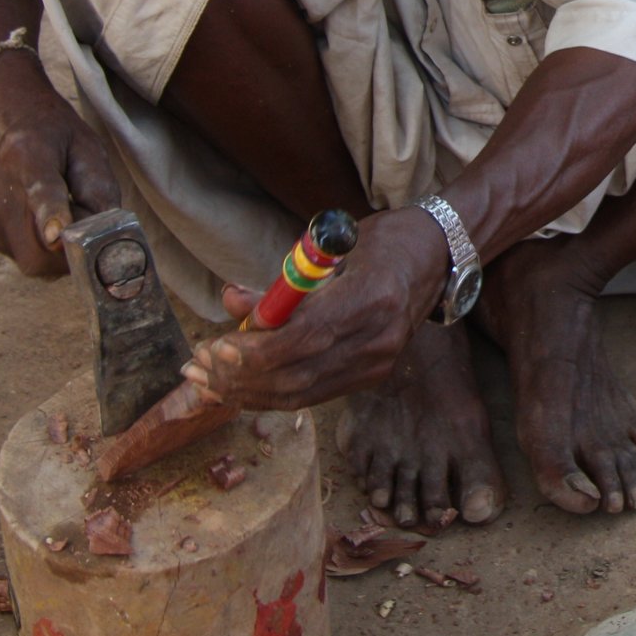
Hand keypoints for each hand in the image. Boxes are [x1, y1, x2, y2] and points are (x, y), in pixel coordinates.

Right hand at [0, 55, 121, 275]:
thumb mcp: (88, 147)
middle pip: (35, 248)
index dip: (51, 216)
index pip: (41, 191)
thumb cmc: (54, 134)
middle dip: (69, 255)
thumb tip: (103, 237)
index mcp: (28, 155)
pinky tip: (43, 219)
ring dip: (55, 252)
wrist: (4, 115)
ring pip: (29, 259)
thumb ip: (98, 190)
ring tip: (63, 215)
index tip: (57, 236)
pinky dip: (39, 248)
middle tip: (85, 230)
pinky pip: (19, 256)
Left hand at [181, 209, 447, 410]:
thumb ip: (282, 282)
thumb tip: (232, 303)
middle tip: (198, 368)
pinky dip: (271, 394)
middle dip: (240, 377)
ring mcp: (379, 363)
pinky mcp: (373, 375)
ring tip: (207, 382)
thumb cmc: (380, 241)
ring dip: (248, 391)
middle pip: (297, 374)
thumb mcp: (328, 247)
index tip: (215, 348)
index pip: (305, 338)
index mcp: (371, 298)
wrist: (436, 256)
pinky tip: (240, 387)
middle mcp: (380, 339)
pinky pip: (312, 394)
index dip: (255, 351)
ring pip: (301, 393)